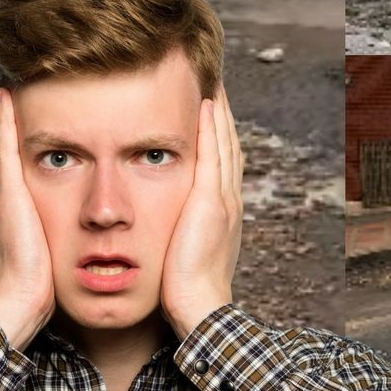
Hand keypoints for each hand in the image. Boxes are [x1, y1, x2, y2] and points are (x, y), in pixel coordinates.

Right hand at [0, 76, 54, 350]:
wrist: (20, 305)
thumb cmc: (38, 286)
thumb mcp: (45, 250)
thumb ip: (50, 233)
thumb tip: (70, 226)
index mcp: (5, 209)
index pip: (1, 162)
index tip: (3, 108)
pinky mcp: (7, 197)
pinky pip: (2, 149)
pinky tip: (2, 95)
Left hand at [161, 85, 243, 338]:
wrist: (199, 309)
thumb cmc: (183, 289)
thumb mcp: (180, 251)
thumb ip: (175, 230)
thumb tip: (162, 222)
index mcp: (220, 209)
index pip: (220, 160)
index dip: (217, 132)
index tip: (208, 106)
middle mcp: (227, 198)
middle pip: (228, 144)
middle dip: (222, 113)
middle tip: (215, 81)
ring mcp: (223, 199)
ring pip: (224, 143)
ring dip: (220, 110)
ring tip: (214, 81)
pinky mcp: (211, 203)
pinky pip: (214, 156)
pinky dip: (213, 128)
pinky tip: (207, 104)